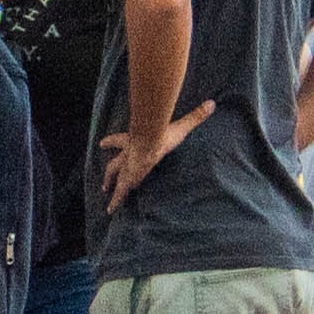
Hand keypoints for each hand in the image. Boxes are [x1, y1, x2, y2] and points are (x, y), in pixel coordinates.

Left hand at [100, 102, 215, 208]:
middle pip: (114, 162)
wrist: (151, 141)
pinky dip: (115, 201)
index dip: (111, 141)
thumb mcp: (181, 124)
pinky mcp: (129, 178)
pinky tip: (110, 210)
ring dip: (109, 183)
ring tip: (105, 192)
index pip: (120, 140)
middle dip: (109, 169)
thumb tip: (211, 103)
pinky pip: (120, 192)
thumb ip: (195, 116)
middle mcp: (128, 155)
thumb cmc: (163, 133)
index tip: (101, 143)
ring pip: (114, 176)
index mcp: (134, 141)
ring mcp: (127, 167)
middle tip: (104, 175)